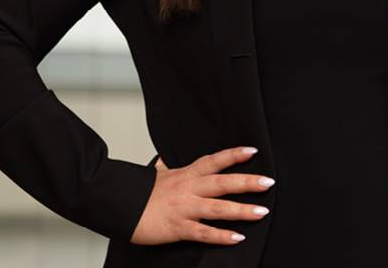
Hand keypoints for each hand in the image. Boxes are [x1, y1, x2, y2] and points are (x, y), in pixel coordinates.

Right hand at [129, 146, 273, 245]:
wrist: (118, 205)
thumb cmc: (137, 192)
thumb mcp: (154, 175)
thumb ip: (165, 168)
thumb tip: (164, 159)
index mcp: (185, 175)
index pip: (213, 161)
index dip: (233, 155)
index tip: (253, 150)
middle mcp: (188, 189)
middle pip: (222, 183)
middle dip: (247, 182)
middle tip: (269, 182)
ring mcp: (184, 208)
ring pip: (218, 208)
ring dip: (241, 210)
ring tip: (262, 212)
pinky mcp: (178, 227)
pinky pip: (203, 232)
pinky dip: (221, 235)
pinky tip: (237, 237)